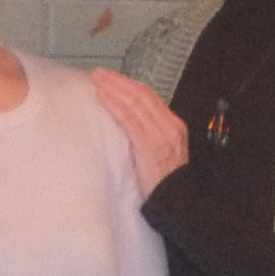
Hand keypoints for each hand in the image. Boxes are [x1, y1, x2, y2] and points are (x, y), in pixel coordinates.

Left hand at [89, 68, 188, 199]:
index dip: (129, 86)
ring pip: (135, 103)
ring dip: (114, 88)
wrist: (177, 202)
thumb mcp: (162, 153)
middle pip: (141, 95)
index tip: (112, 79)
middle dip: (118, 82)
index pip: (149, 98)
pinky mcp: (150, 144)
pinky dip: (115, 104)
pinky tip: (103, 97)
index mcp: (173, 126)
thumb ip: (150, 136)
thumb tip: (128, 124)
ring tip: (97, 80)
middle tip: (99, 74)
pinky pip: (130, 119)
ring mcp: (161, 134)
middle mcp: (169, 126)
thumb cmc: (165, 183)